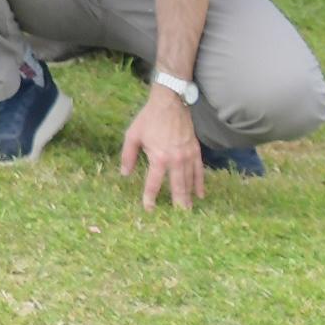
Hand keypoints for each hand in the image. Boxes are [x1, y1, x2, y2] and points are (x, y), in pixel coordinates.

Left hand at [121, 86, 204, 210]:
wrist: (169, 103)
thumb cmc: (149, 119)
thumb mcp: (132, 135)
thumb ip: (128, 156)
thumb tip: (124, 174)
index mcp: (158, 157)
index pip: (154, 184)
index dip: (150, 198)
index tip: (149, 209)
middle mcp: (175, 160)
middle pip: (177, 188)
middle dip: (177, 205)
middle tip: (178, 221)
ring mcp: (188, 156)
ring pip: (189, 182)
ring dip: (189, 198)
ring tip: (188, 212)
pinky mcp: (195, 151)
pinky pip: (199, 172)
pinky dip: (200, 184)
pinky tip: (200, 195)